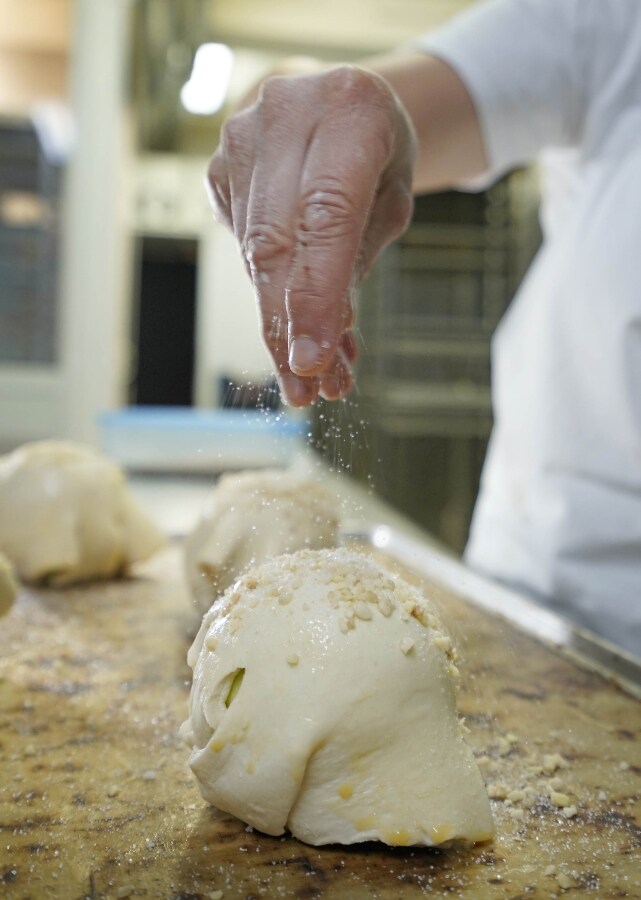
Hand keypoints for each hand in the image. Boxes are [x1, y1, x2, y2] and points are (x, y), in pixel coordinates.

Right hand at [207, 65, 416, 405]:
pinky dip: (266, 291)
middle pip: (276, 241)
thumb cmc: (377, 156)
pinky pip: (240, 244)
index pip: (326, 216)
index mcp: (350, 111)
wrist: (340, 104)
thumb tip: (319, 345)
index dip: (316, 294)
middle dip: (287, 325)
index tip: (311, 360)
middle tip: (303, 388)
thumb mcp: (389, 203)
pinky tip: (289, 322)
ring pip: (253, 251)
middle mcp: (285, 114)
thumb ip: (354, 264)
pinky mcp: (218, 168)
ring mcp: (240, 137)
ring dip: (278, 319)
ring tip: (309, 369)